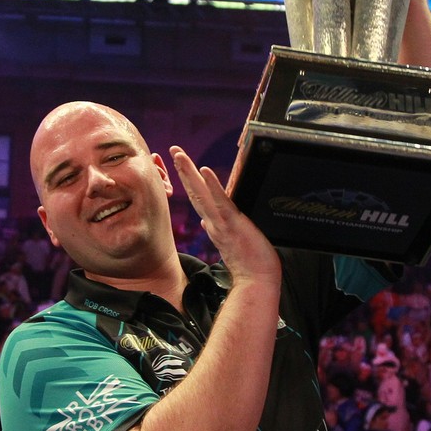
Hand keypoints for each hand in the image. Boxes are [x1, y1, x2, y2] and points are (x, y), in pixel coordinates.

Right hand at [170, 146, 278, 288]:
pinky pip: (219, 202)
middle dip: (184, 170)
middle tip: (174, 149)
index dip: (188, 181)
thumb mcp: (230, 242)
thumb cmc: (249, 263)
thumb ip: (216, 231)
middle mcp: (213, 222)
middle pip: (194, 191)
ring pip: (201, 194)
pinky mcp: (231, 224)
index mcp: (213, 225)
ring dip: (190, 173)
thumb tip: (205, 222)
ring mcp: (220, 223)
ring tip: (180, 155)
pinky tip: (204, 171)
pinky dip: (211, 186)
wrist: (257, 280)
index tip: (180, 165)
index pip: (198, 199)